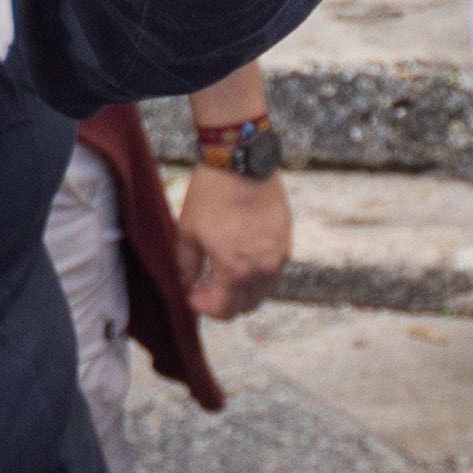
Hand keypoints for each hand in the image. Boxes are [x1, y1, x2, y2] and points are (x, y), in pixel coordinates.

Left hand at [176, 164, 291, 319]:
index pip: (224, 310)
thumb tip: (186, 283)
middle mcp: (262, 270)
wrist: (243, 162)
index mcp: (235, 271)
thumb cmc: (212, 195)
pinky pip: (273, 272)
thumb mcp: (188, 231)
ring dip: (243, 292)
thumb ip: (186, 265)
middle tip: (205, 288)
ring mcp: (278, 257)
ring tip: (223, 275)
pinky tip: (241, 260)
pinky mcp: (286, 242)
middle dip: (223, 303)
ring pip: (262, 292)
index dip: (204, 307)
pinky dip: (258, 275)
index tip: (192, 295)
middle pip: (245, 306)